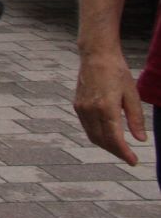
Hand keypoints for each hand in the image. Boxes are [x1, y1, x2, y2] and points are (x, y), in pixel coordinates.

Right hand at [75, 50, 147, 164]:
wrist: (96, 56)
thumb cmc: (117, 73)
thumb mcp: (132, 95)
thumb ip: (136, 119)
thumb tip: (140, 139)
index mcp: (106, 107)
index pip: (115, 139)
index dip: (124, 153)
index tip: (134, 161)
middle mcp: (91, 110)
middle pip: (102, 141)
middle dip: (116, 152)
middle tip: (129, 157)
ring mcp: (81, 108)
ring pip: (93, 136)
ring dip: (106, 146)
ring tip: (120, 148)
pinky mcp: (77, 105)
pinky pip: (87, 127)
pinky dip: (97, 135)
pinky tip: (108, 135)